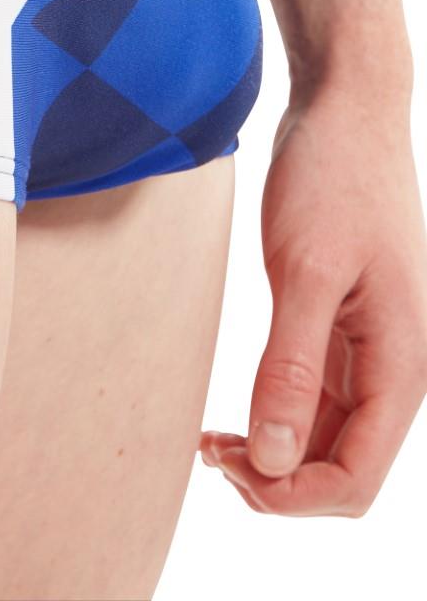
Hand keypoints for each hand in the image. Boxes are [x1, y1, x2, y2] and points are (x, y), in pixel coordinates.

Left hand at [200, 81, 426, 514]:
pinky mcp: (336, 323)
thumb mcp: (306, 272)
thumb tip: (276, 459)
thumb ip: (292, 366)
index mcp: (400, 364)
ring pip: (324, 435)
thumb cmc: (333, 181)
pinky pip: (312, 396)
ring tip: (210, 444)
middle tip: (210, 456)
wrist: (344, 113)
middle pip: (342, 466)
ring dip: (274, 454)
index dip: (295, 497)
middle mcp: (390, 366)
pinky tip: (230, 416)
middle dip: (280, 481)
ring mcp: (365, 346)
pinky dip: (273, 415)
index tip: (231, 474)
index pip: (357, 476)